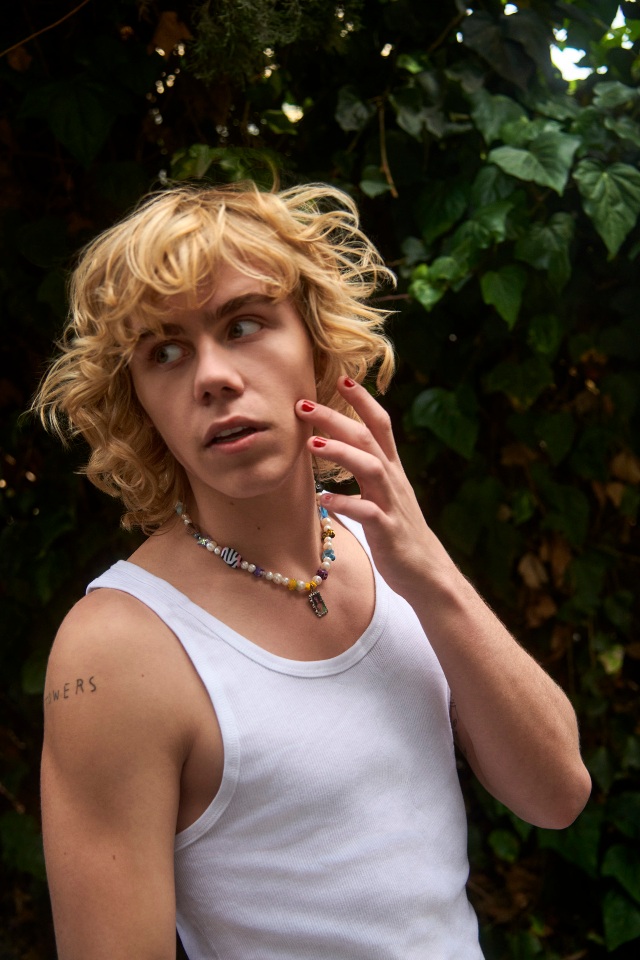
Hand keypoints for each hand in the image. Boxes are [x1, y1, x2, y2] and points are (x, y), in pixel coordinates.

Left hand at [296, 376, 447, 596]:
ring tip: (311, 443)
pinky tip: (323, 499)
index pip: (380, 424)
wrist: (426, 571)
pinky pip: (367, 513)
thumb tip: (333, 448)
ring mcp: (392, 503)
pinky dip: (345, 503)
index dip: (363, 400)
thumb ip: (365, 469)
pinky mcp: (388, 530)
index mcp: (392, 469)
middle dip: (336, 417)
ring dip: (340, 453)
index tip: (341, 377)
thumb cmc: (398, 531)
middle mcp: (393, 480)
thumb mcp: (384, 494)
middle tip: (302, 404)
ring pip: (370, 467)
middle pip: (367, 438)